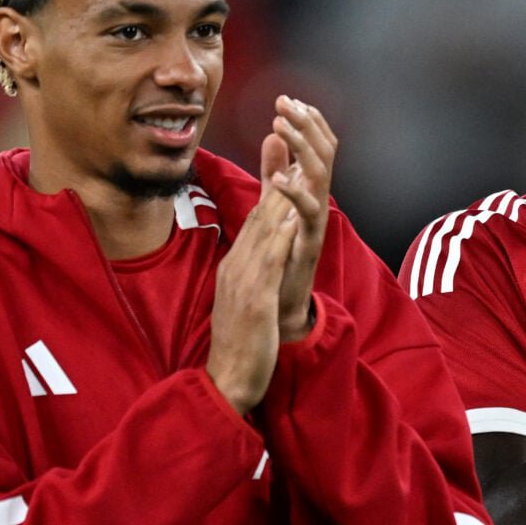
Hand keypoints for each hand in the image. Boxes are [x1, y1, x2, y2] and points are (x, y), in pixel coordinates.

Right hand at [205, 183, 300, 413]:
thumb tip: (261, 254)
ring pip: (262, 232)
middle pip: (258, 216)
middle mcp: (236, 267)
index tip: (285, 160)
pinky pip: (269, 262)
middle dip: (276, 178)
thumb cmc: (241, 344)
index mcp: (235, 267)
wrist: (227, 381)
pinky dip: (281, 237)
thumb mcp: (245, 300)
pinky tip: (294, 217)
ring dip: (281, 197)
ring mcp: (242, 282)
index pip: (254, 220)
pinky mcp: (254, 299)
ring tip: (298, 166)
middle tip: (291, 143)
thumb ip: (253, 273)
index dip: (270, 187)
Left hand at [262, 95, 337, 341]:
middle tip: (284, 103)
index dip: (308, 121)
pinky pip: (309, 212)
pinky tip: (277, 177)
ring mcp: (317, 220)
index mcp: (311, 188)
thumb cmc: (280, 252)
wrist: (282, 300)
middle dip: (306, 124)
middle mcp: (320, 200)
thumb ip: (275, 169)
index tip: (288, 99)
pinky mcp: (309, 240)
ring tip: (280, 126)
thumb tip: (272, 134)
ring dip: (301, 146)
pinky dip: (295, 191)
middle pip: (324, 152)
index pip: (319, 145)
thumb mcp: (274, 201)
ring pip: (320, 174)